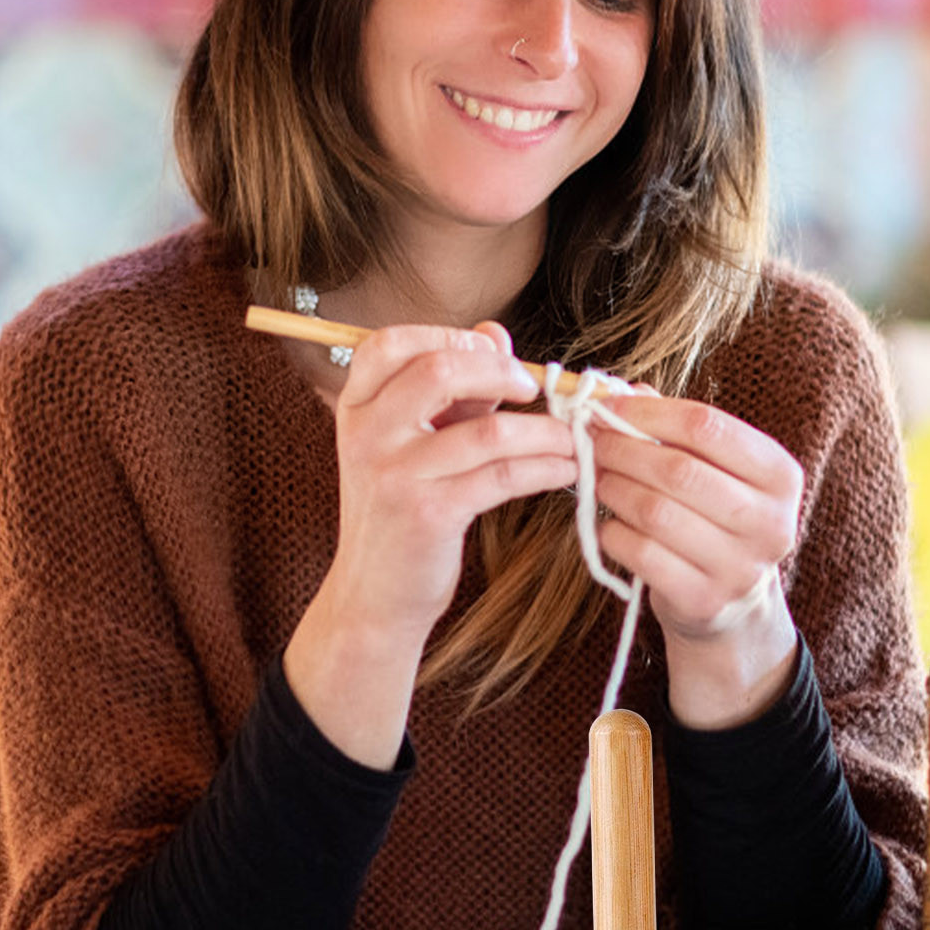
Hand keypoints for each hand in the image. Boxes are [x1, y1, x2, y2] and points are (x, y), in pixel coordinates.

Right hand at [285, 321, 576, 765]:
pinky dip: (545, 468)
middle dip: (501, 373)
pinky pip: (503, 477)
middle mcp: (367, 433)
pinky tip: (567, 470)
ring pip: (487, 431)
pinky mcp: (429, 514)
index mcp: (357, 406)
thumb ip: (453, 388)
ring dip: (544, 431)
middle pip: (438, 371)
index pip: (391, 343)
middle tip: (536, 388)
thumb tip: (494, 333)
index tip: (491, 354)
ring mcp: (394, 475)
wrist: (373, 595)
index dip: (449, 338)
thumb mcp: (414, 441)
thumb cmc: (401, 509)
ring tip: (573, 438)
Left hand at [589, 392, 803, 727]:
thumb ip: (674, 427)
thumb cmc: (715, 517)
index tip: (607, 407)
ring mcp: (739, 567)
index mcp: (780, 476)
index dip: (647, 413)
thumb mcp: (712, 468)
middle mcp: (770, 522)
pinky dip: (614, 532)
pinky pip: (641, 554)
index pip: (707, 426)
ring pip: (655, 512)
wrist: (732, 603)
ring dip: (614, 488)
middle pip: (678, 470)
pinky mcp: (704, 600)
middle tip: (591, 442)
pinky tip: (610, 523)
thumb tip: (622, 391)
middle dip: (622, 450)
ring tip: (598, 478)